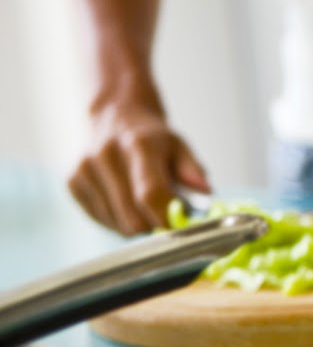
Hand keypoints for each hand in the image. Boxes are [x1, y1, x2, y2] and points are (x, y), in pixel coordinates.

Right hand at [67, 101, 209, 234]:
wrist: (116, 119)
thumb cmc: (153, 139)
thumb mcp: (179, 146)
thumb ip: (192, 169)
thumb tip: (205, 191)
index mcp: (137, 145)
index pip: (150, 194)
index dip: (166, 218)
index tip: (180, 227)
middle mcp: (105, 155)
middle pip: (132, 217)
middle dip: (154, 224)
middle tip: (164, 215)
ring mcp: (85, 170)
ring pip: (117, 224)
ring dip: (136, 223)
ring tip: (142, 201)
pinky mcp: (72, 182)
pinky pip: (101, 220)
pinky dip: (118, 219)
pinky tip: (124, 200)